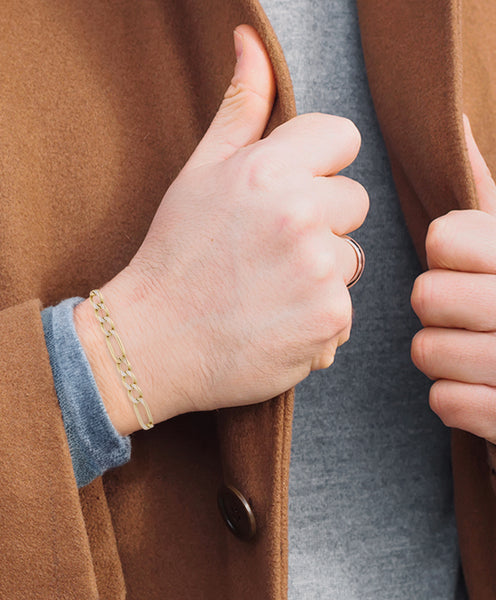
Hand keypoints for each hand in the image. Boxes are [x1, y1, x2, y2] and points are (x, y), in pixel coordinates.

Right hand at [76, 25, 368, 434]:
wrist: (153, 343)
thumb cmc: (173, 256)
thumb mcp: (198, 174)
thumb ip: (239, 109)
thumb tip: (250, 39)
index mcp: (269, 170)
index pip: (342, 139)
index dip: (316, 166)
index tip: (286, 193)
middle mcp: (301, 216)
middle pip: (353, 202)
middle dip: (319, 222)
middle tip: (265, 250)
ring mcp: (318, 273)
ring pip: (350, 261)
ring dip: (318, 275)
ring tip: (264, 291)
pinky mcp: (328, 323)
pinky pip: (342, 311)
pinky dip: (314, 320)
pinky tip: (271, 323)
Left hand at [411, 115, 495, 443]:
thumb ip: (488, 189)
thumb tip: (455, 122)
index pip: (443, 238)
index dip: (446, 253)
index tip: (469, 264)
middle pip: (425, 296)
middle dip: (439, 307)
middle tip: (471, 314)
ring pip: (426, 351)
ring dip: (445, 356)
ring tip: (481, 352)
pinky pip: (444, 402)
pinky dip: (460, 401)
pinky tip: (487, 392)